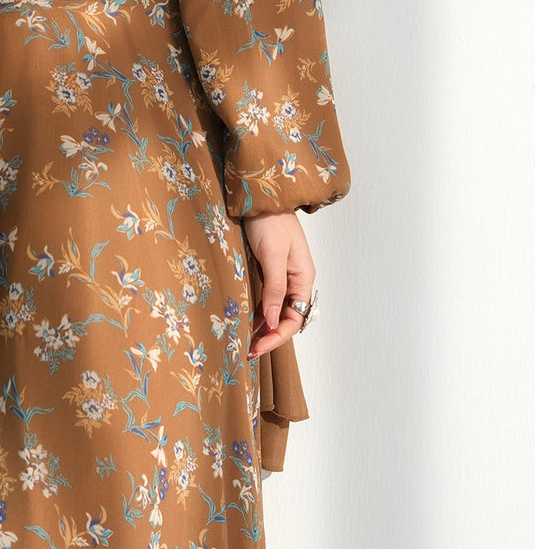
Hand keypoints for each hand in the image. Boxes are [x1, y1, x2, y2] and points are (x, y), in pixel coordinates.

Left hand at [243, 209, 315, 358]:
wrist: (261, 197)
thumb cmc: (270, 222)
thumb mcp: (272, 256)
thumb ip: (274, 288)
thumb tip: (271, 321)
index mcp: (303, 278)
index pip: (295, 318)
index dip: (277, 335)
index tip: (257, 346)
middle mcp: (296, 280)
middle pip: (286, 317)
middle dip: (269, 336)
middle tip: (248, 351)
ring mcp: (283, 275)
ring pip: (276, 309)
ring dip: (263, 326)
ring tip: (245, 342)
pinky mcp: (270, 269)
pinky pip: (267, 297)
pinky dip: (258, 311)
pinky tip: (246, 320)